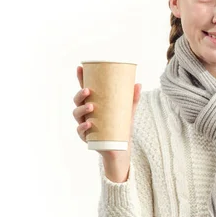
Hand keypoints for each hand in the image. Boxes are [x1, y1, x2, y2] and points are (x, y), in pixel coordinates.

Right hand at [73, 65, 141, 181]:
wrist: (120, 149)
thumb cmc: (121, 127)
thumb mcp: (128, 112)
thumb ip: (132, 99)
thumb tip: (139, 83)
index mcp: (93, 103)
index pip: (84, 89)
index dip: (80, 78)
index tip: (80, 68)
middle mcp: (86, 113)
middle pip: (77, 101)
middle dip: (80, 94)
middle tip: (88, 91)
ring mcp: (84, 125)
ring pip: (77, 115)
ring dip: (82, 109)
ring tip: (91, 106)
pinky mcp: (86, 137)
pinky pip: (81, 131)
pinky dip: (83, 127)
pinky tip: (89, 124)